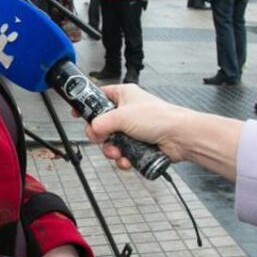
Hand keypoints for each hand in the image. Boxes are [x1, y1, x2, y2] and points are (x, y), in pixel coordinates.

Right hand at [84, 85, 241, 181]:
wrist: (180, 137)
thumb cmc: (159, 118)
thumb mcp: (122, 116)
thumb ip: (101, 122)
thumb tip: (91, 130)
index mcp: (124, 95)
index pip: (99, 95)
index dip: (87, 104)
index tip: (76, 113)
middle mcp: (128, 111)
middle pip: (103, 124)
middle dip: (101, 137)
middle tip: (101, 139)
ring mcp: (134, 129)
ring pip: (112, 142)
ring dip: (112, 151)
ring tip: (118, 153)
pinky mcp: (140, 144)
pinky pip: (124, 153)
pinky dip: (123, 159)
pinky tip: (127, 160)